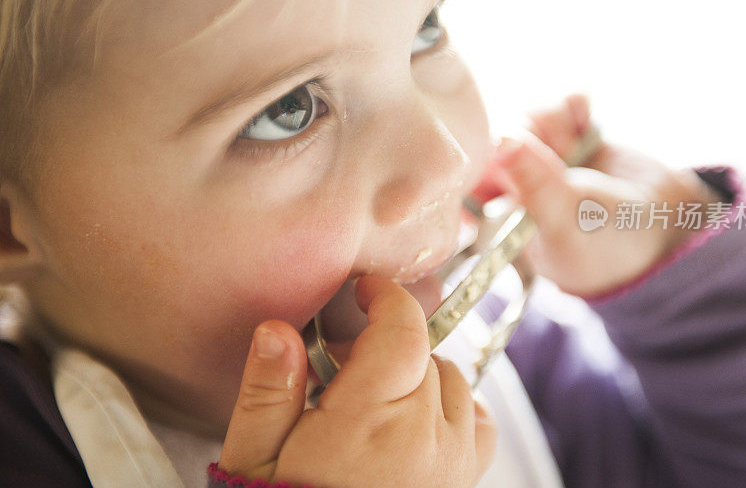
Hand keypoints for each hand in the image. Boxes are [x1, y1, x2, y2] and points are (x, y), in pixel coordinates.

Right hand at [217, 275, 495, 486]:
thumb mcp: (255, 459)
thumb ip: (267, 393)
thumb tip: (277, 330)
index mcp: (369, 423)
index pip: (403, 330)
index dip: (386, 297)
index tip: (365, 290)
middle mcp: (424, 436)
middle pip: (424, 351)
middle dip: (386, 341)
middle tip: (344, 362)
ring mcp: (453, 462)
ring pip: (452, 379)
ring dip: (418, 372)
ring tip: (376, 395)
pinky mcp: (465, 481)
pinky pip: (477, 420)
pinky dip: (453, 405)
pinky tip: (417, 418)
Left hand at [477, 95, 723, 296]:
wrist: (668, 229)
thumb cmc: (608, 244)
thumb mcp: (568, 222)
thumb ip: (534, 184)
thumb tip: (500, 142)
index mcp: (501, 213)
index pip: (472, 170)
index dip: (491, 151)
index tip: (518, 149)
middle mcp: (516, 183)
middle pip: (500, 132)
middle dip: (530, 133)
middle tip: (559, 151)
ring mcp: (544, 157)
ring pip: (529, 114)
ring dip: (553, 120)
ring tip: (576, 143)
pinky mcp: (572, 136)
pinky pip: (560, 104)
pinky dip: (573, 107)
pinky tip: (587, 125)